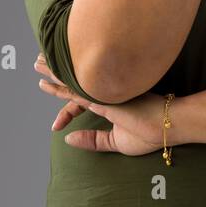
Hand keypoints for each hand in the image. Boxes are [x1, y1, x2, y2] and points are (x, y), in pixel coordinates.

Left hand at [33, 54, 167, 155]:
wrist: (168, 125)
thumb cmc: (149, 133)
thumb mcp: (116, 142)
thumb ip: (93, 140)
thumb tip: (68, 139)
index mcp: (108, 102)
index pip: (80, 101)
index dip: (65, 113)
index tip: (55, 126)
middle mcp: (104, 93)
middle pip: (74, 83)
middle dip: (55, 74)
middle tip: (38, 64)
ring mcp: (104, 92)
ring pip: (72, 80)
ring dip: (53, 72)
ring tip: (37, 64)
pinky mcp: (104, 95)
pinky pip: (77, 88)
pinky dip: (60, 83)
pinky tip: (47, 78)